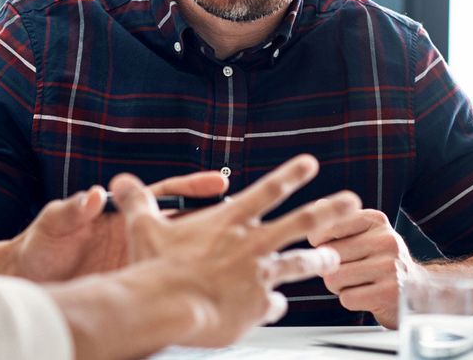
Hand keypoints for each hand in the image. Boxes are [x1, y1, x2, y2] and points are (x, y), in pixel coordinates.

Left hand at [8, 171, 228, 281]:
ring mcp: (136, 263)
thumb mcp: (54, 224)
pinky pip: (164, 287)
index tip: (220, 183)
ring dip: (208, 259)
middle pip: (185, 226)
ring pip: (181, 259)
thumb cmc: (38, 247)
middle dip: (217, 224)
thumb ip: (74, 208)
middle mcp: (135, 237)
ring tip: (242, 264)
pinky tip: (208, 299)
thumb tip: (94, 195)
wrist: (27, 281)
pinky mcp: (132, 286)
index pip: (164, 194)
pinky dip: (185, 292)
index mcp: (121, 214)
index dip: (193, 188)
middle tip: (247, 223)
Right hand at [110, 154, 360, 346]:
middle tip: (352, 202)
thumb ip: (138, 202)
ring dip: (319, 260)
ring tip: (333, 258)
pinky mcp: (258, 306)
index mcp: (230, 222)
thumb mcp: (144, 227)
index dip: (291, 175)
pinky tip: (275, 308)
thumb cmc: (156, 268)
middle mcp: (252, 245)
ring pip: (300, 264)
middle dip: (331, 210)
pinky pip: (274, 305)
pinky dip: (274, 305)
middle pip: (303, 222)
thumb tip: (119, 182)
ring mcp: (259, 275)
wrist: (167, 305)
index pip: (268, 190)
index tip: (310, 164)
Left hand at [308, 208, 424, 328]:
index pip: (328, 226)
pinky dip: (351, 300)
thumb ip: (341, 222)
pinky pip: (347, 298)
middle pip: (328, 254)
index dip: (319, 242)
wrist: (418, 290)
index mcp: (376, 220)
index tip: (331, 248)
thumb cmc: (381, 261)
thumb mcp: (367, 234)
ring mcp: (390, 267)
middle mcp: (386, 240)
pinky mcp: (390, 293)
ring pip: (334, 277)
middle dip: (330, 267)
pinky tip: (367, 296)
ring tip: (357, 283)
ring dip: (338, 286)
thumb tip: (319, 206)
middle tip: (349, 270)